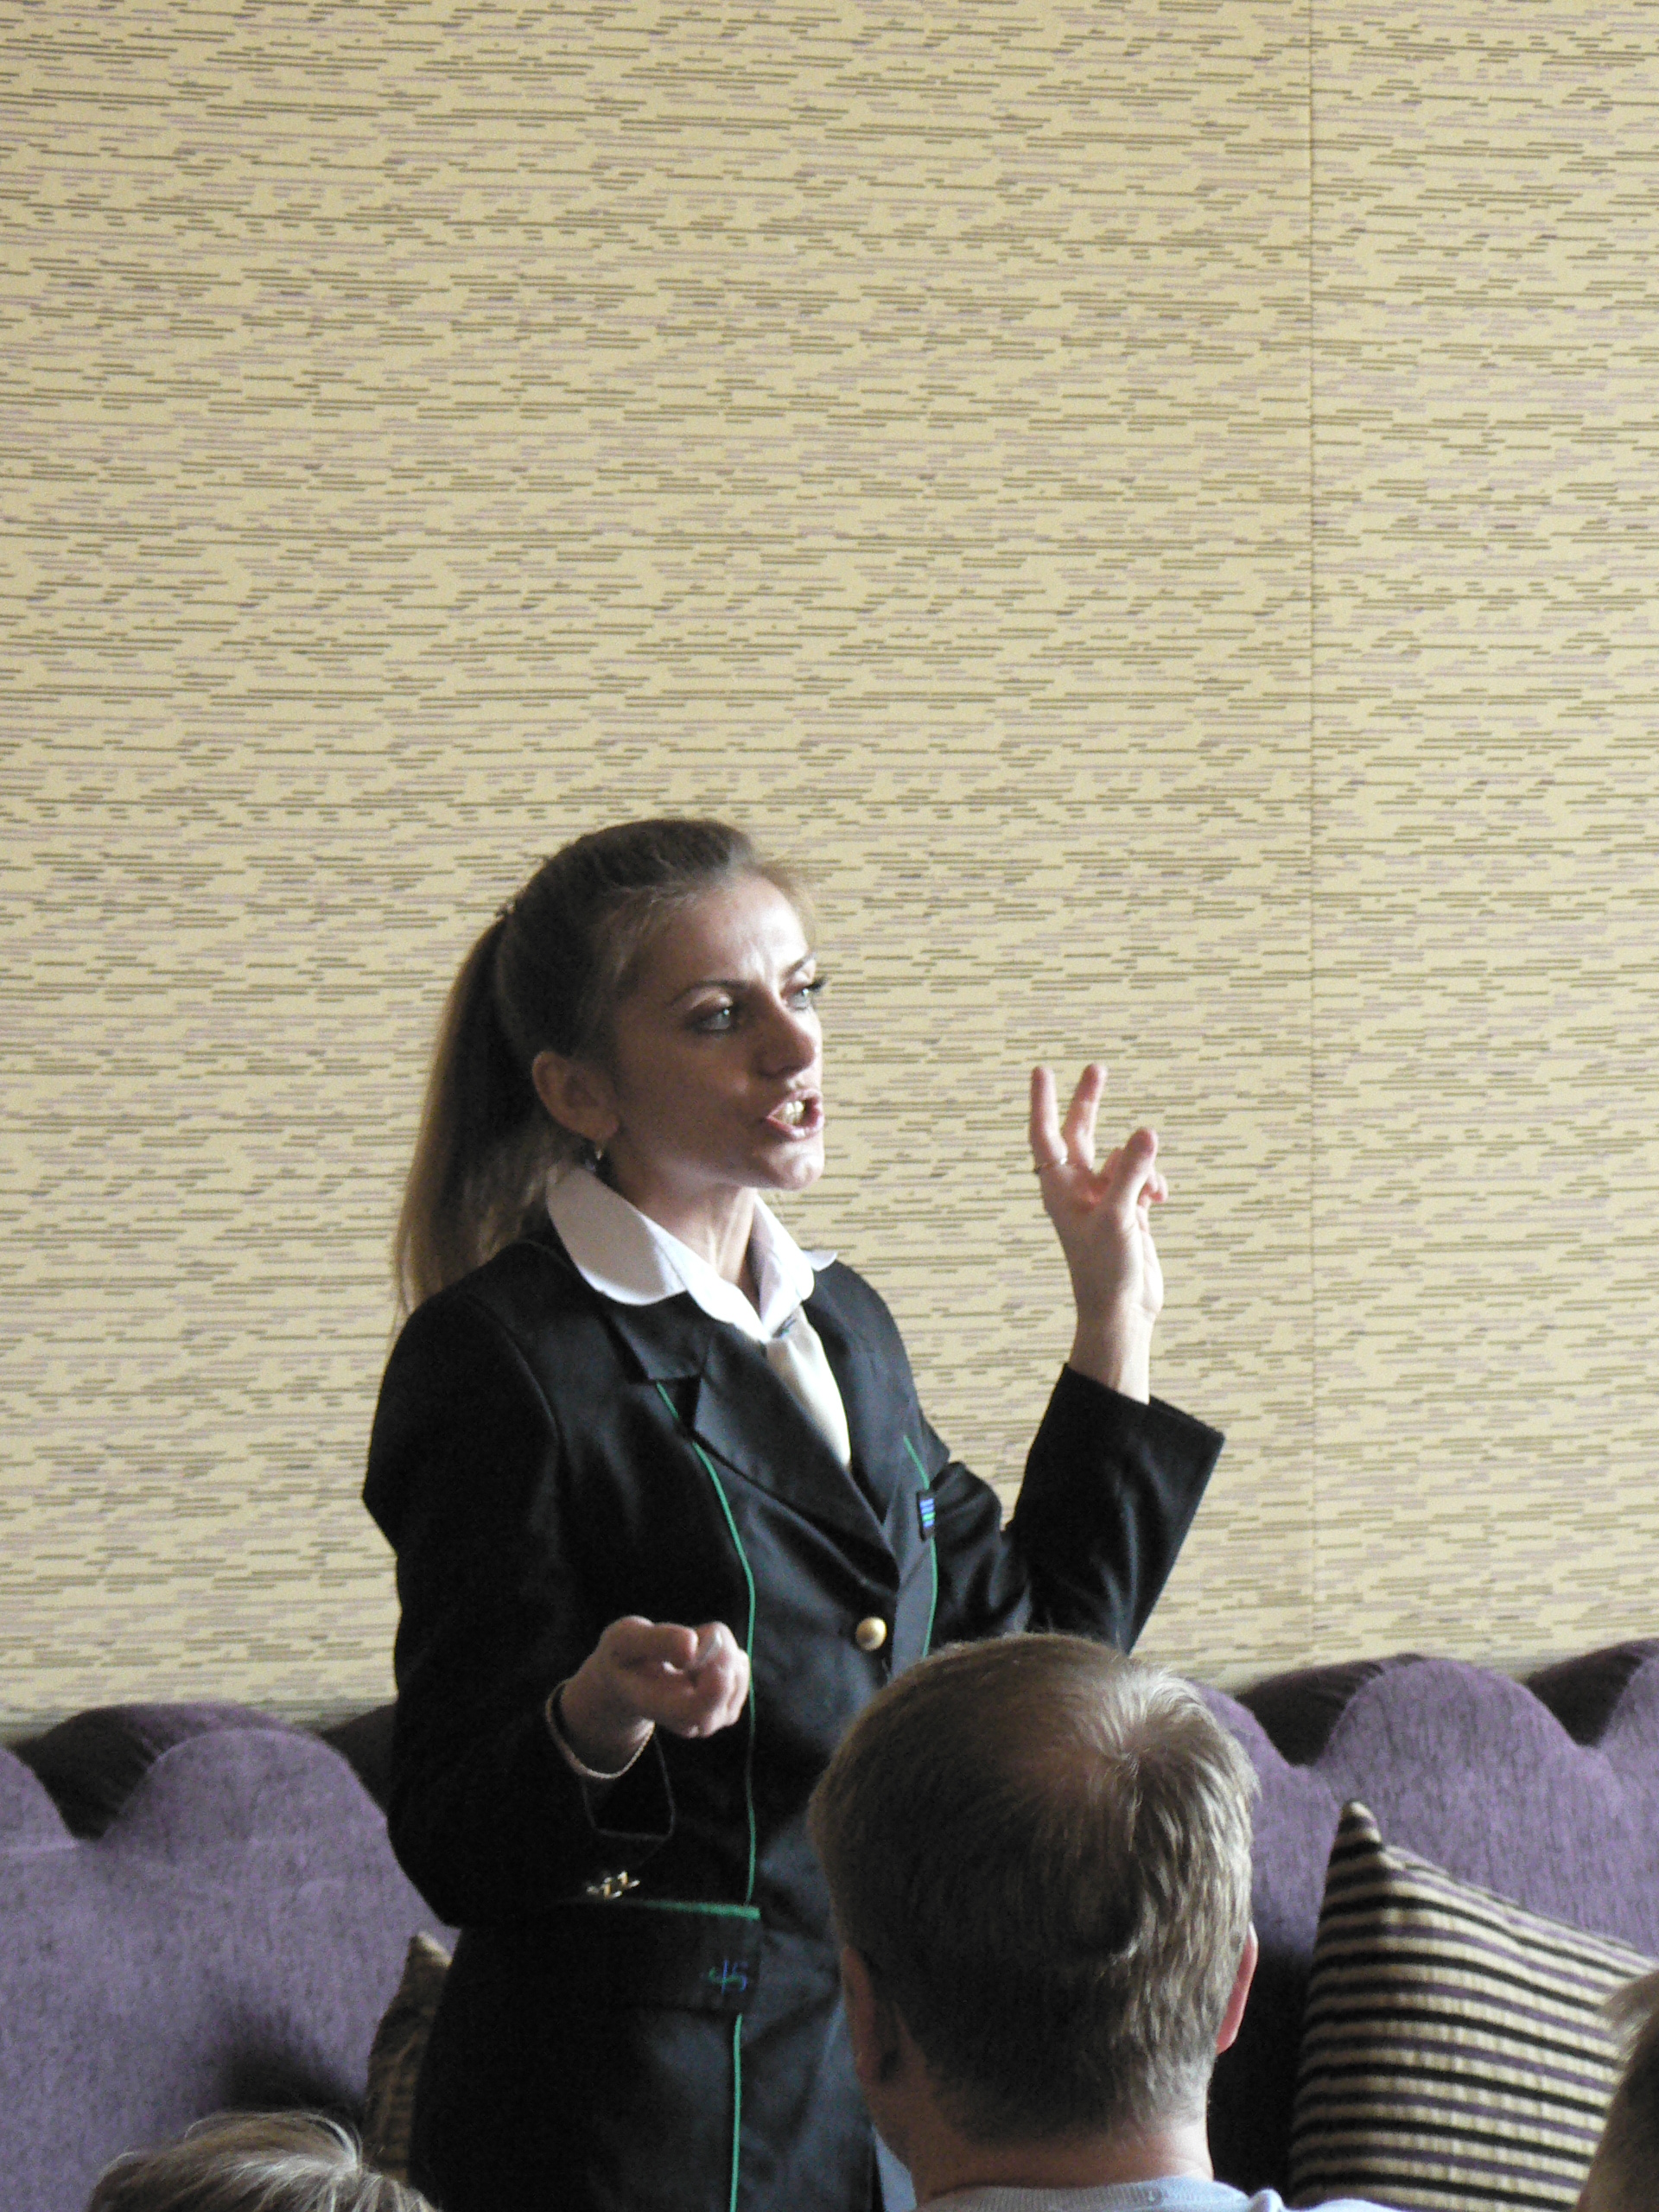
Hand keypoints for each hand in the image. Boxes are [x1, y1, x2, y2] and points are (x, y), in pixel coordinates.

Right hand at [558, 1616, 749, 1773]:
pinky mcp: (727, 1708)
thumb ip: (656, 1641)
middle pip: (724, 1687)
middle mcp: (688, 1723)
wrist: (628, 1682)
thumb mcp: (626, 1639)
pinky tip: (704, 1655)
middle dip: (719, 1649)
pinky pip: (741, 1670)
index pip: (695, 1709)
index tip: (705, 1648)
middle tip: (699, 1632)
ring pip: (736, 1673)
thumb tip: (692, 1645)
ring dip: (722, 1647)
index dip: (712, 1681)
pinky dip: (728, 1653)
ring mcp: (711, 1719)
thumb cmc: (624, 1656)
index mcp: (656, 1707)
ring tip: (693, 1645)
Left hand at [1029, 1063, 1166, 1402]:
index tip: (1041, 1070)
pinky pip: (1143, 1179)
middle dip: (1090, 1103)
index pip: (1046, 1135)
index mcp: (1059, 1188)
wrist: (1121, 1311)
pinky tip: (1160, 1200)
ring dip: (1143, 1165)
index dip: (1043, 1102)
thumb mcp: (1118, 1217)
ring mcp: (1104, 1199)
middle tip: (1097, 1067)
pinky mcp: (1128, 1211)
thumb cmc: (1105, 1269)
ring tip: (1152, 1194)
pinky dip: (1153, 1182)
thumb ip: (1131, 1172)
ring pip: (1123, 1158)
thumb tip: (1146, 1131)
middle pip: (1081, 1134)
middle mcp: (1078, 1189)